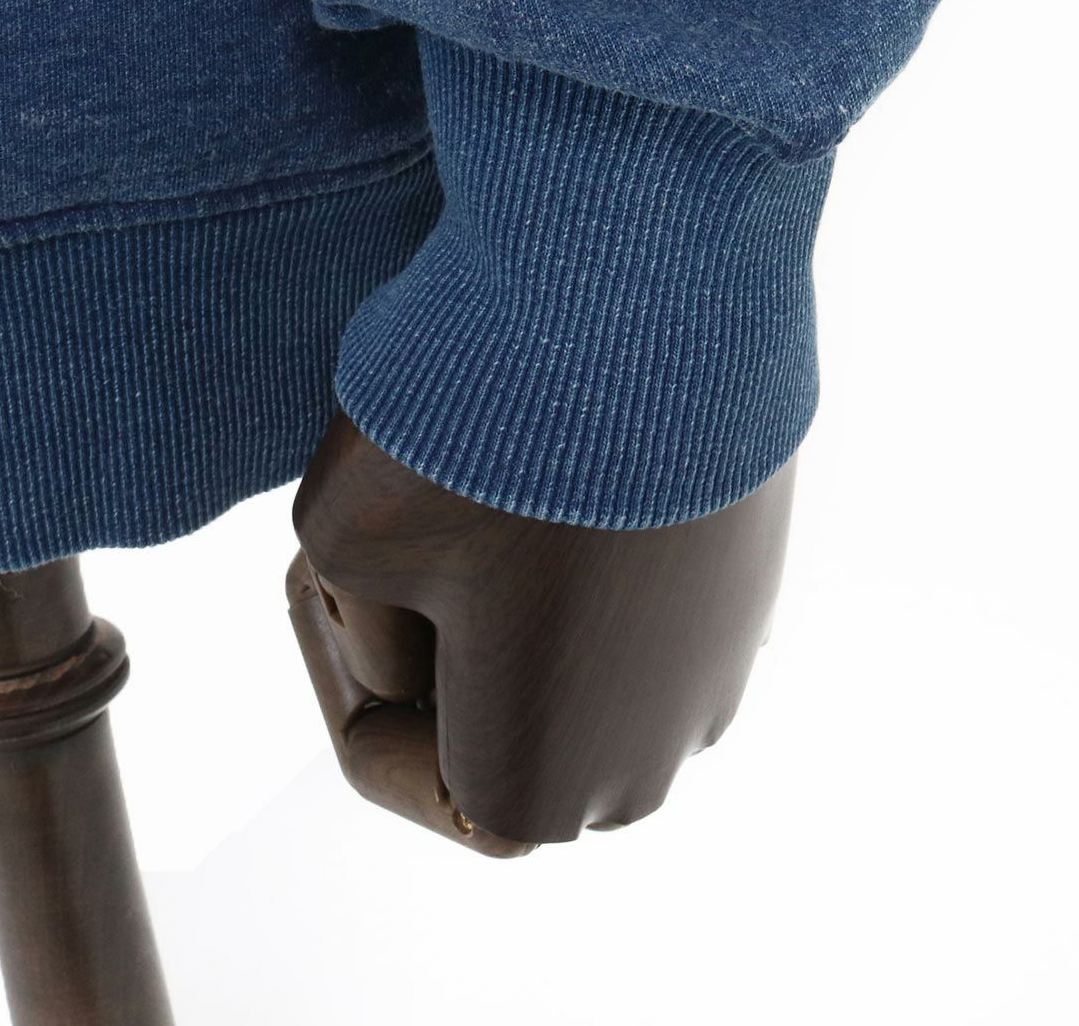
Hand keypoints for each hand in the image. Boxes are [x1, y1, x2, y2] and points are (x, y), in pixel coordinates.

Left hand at [287, 413, 794, 852]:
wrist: (642, 293)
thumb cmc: (472, 431)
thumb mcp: (335, 542)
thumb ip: (364, 624)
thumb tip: (422, 631)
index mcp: (535, 786)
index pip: (393, 750)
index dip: (341, 654)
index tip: (326, 561)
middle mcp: (644, 758)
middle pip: (492, 712)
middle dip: (432, 635)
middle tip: (395, 519)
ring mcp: (716, 666)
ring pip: (573, 650)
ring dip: (514, 588)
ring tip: (468, 471)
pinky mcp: (752, 578)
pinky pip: (644, 591)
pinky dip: (589, 541)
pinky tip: (555, 446)